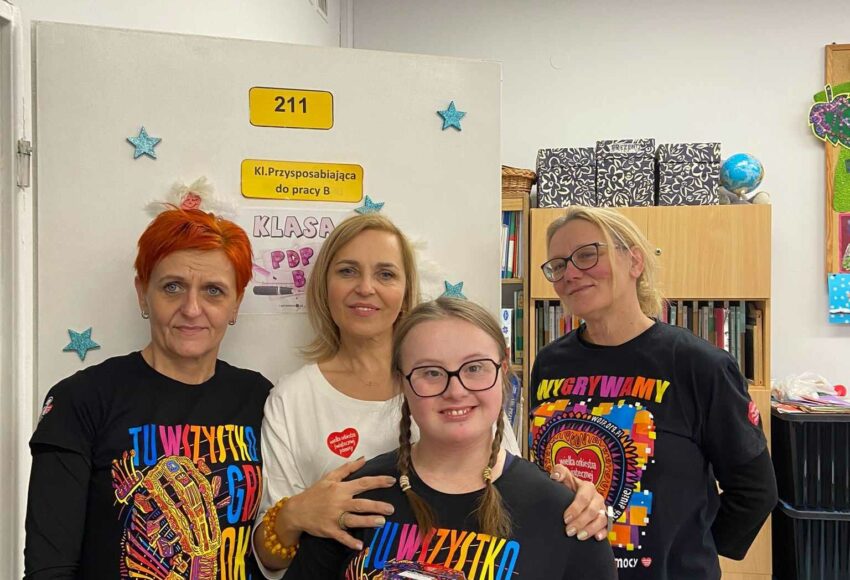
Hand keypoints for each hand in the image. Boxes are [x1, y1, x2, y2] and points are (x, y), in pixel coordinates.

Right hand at [281, 457, 396, 549]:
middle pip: (361, 503)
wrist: (297, 510)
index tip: (392, 481)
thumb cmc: (315, 493)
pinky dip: (350, 541)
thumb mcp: (329, 477)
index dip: (378, 481)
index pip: (363, 483)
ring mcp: (334, 517)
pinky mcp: (329, 530)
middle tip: (391, 508)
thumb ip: (347, 468)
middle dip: (377, 506)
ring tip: (382, 522)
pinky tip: (360, 546)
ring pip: (354, 520)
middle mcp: (339, 502)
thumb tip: (364, 459)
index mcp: (341, 489)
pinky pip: (341, 536)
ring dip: (368, 521)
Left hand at [550, 464, 609, 540]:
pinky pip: (607, 526)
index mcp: (587, 487)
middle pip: (592, 510)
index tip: (565, 518)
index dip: (575, 508)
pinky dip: (603, 532)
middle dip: (580, 522)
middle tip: (569, 531)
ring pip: (601, 519)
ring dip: (590, 529)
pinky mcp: (605, 519)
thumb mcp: (564, 478)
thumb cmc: (568, 487)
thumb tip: (556, 475)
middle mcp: (597, 498)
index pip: (583, 497)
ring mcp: (602, 509)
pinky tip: (597, 538)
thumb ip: (559, 472)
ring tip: (579, 537)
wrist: (574, 495)